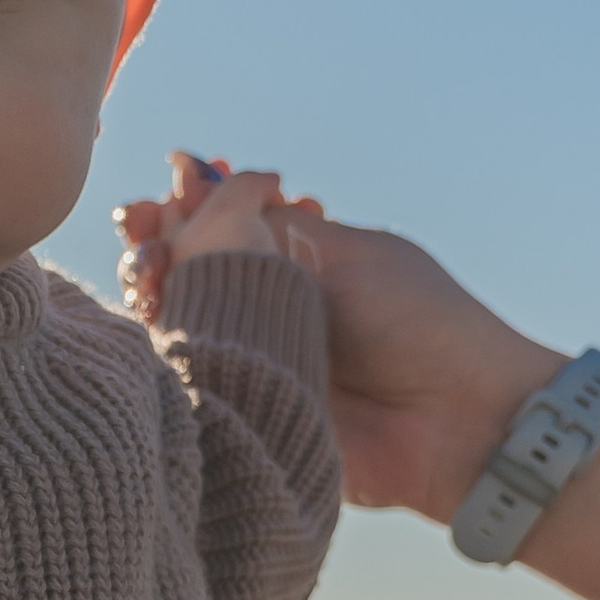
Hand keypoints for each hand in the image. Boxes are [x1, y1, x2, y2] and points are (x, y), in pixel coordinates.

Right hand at [116, 148, 560, 520]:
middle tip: (143, 236)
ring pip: (178, 322)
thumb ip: (270, 223)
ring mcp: (255, 361)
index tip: (161, 195)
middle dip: (156, 247)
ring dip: (151, 291)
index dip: (183, 210)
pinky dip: (163, 349)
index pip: (221, 228)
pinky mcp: (247, 414)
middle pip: (187, 272)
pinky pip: (189, 380)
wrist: (456, 419)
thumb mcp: (346, 253)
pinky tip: (154, 319)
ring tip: (149, 274)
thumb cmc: (419, 323)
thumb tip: (199, 180)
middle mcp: (270, 310)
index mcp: (299, 262)